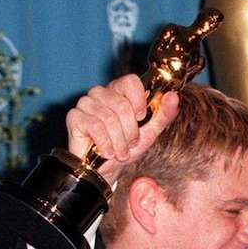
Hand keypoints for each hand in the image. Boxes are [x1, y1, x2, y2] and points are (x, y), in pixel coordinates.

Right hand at [65, 74, 180, 183]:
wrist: (108, 167)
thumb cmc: (128, 146)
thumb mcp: (151, 131)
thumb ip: (164, 114)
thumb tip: (173, 96)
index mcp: (120, 90)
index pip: (130, 81)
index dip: (138, 100)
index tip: (141, 118)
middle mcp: (101, 92)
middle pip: (122, 104)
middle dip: (130, 131)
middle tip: (130, 144)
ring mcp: (86, 103)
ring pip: (108, 117)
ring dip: (119, 141)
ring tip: (120, 151)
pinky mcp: (74, 116)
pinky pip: (94, 126)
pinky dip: (105, 143)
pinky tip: (107, 152)